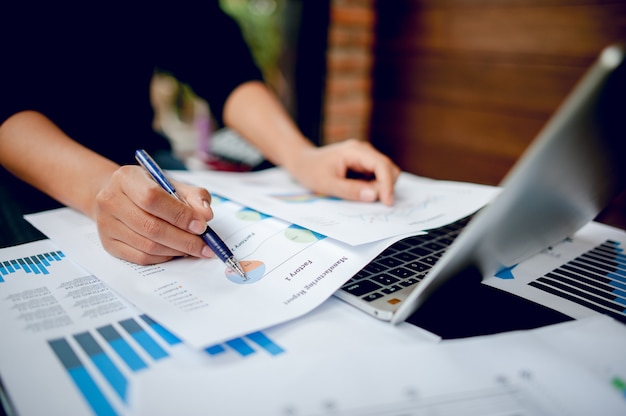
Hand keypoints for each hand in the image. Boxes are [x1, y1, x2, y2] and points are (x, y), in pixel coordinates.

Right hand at [94, 165, 215, 264]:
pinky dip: (164, 257)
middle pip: (151, 226)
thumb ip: (193, 196)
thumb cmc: (148, 189)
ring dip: (177, 250)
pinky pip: (141, 258)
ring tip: (194, 248)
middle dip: (184, 239)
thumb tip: (206, 215)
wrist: (118, 196)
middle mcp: (111, 200)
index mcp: (126, 178)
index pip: (153, 198)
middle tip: (205, 245)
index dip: (180, 214)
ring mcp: (106, 224)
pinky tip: (176, 251)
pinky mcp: (108, 244)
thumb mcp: (171, 184)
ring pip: (148, 246)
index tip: (201, 225)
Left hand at [287, 139, 400, 205]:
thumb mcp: (328, 184)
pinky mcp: (364, 164)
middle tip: (365, 199)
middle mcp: (364, 151)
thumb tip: (374, 195)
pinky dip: (374, 187)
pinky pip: (377, 177)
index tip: (387, 203)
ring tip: (356, 193)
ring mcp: (365, 157)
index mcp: (355, 151)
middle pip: (389, 168)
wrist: (302, 161)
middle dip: (384, 187)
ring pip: (385, 173)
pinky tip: (356, 190)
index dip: (387, 185)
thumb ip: (350, 190)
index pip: (381, 165)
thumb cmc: (311, 171)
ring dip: (379, 188)